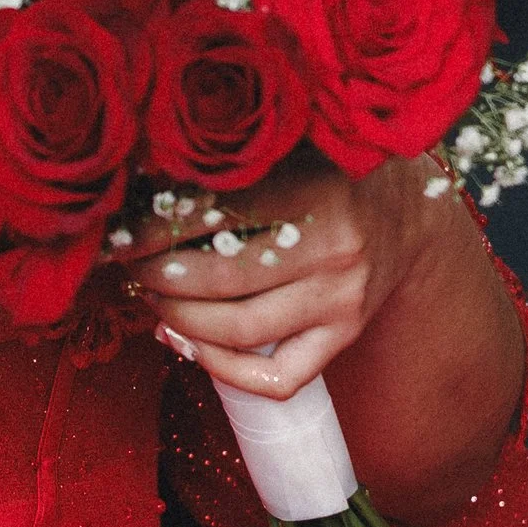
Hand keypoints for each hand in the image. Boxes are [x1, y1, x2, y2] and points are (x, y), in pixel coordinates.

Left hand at [125, 149, 435, 399]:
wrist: (408, 212)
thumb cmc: (329, 171)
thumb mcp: (290, 147)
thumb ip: (231, 163)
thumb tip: (141, 186)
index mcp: (318, 188)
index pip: (215, 215)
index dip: (154, 228)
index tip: (119, 231)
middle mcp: (334, 249)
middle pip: (220, 278)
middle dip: (157, 276)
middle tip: (129, 266)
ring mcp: (341, 299)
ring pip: (240, 331)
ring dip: (178, 320)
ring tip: (151, 299)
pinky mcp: (344, 335)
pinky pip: (278, 379)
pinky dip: (222, 370)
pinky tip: (186, 342)